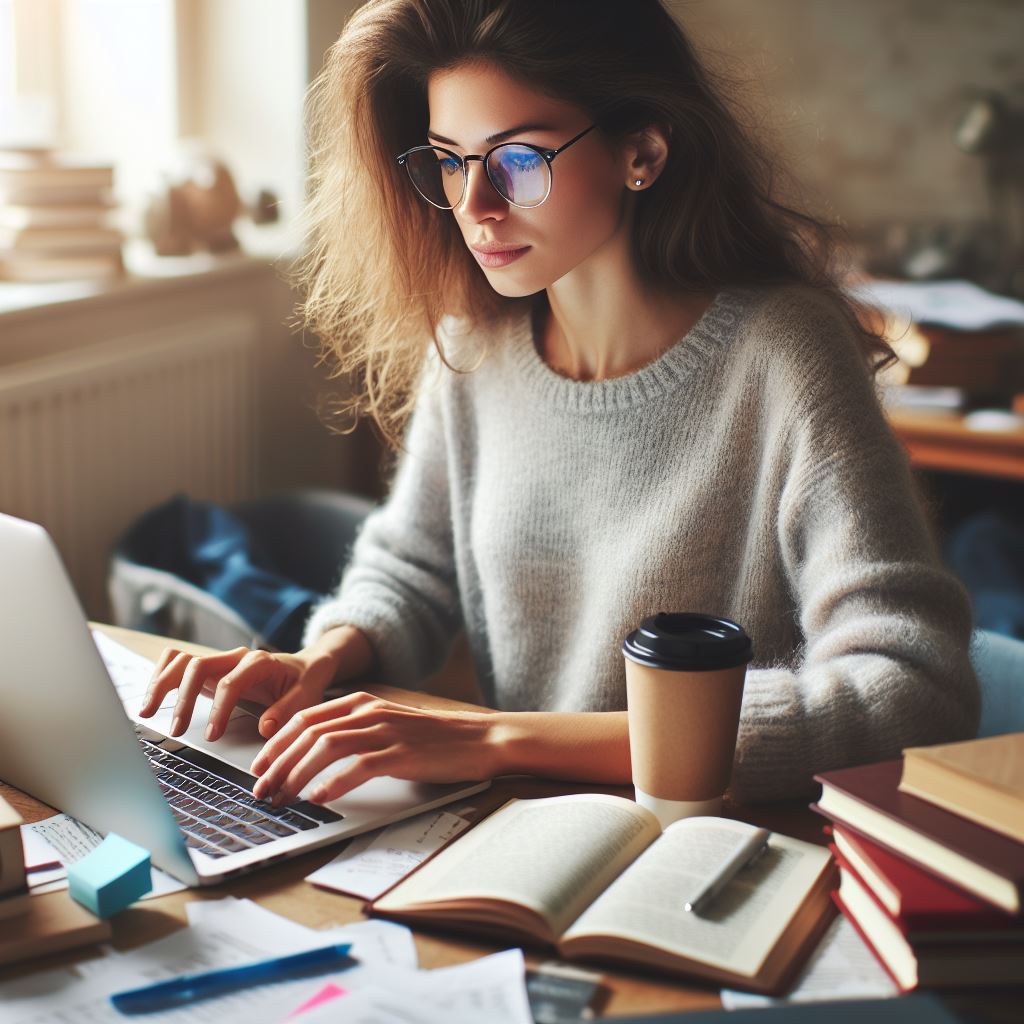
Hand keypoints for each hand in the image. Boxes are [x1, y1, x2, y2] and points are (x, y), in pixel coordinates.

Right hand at [138, 645, 340, 740]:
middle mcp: (235, 657)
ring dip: (161, 684)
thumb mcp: (307, 698)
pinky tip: (152, 699)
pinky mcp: (209, 668)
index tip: (212, 736)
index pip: (231, 682)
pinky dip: (160, 676)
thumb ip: (287, 712)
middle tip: (175, 730)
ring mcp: (219, 660)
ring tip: (146, 712)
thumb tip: (264, 728)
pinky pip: (177, 662)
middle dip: (183, 698)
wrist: (306, 666)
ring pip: (181, 660)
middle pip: (197, 666)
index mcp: (260, 663)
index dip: (219, 710)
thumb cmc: (305, 684)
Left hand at [249, 692, 500, 804]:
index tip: (258, 768)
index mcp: (362, 703)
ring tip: (282, 797)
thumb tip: (313, 758)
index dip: (275, 743)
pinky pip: (359, 766)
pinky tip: (319, 798)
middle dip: (277, 763)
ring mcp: (386, 731)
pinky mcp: (402, 754)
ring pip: (326, 747)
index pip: (304, 718)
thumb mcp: (388, 726)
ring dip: (297, 774)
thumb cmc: (433, 740)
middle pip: (308, 732)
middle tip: (261, 791)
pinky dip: (334, 782)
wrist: (479, 739)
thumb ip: (355, 733)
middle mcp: (370, 712)